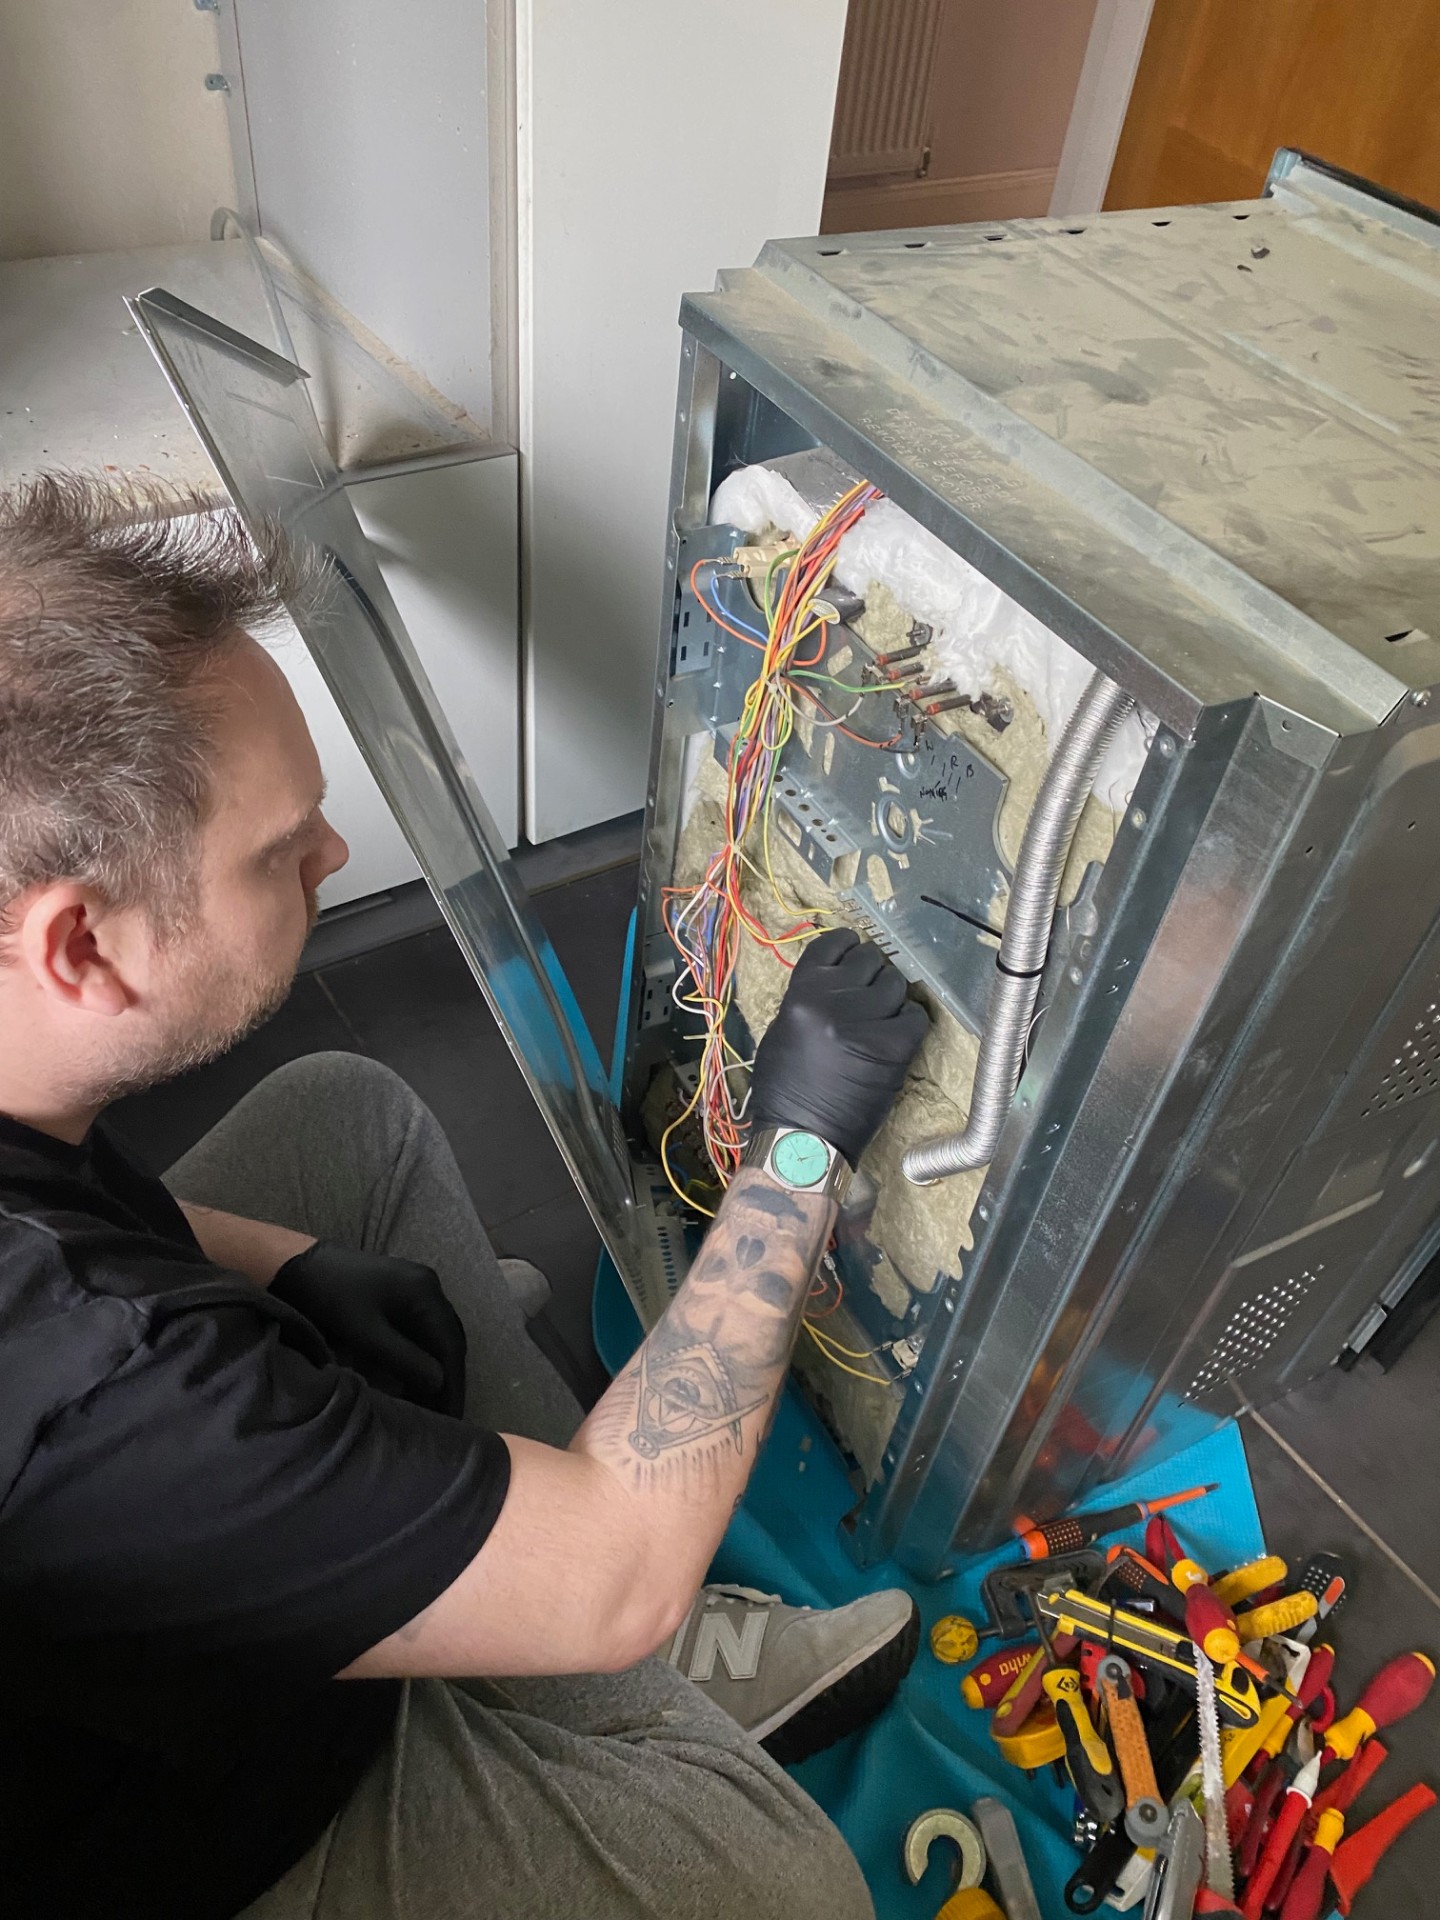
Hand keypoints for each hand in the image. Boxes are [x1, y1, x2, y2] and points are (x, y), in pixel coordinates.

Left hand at [270, 1242, 467, 1416]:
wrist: (298, 1265)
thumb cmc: (330, 1297)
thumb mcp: (366, 1332)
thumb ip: (404, 1357)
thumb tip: (440, 1383)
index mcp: (425, 1293)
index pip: (450, 1346)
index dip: (453, 1385)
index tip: (452, 1420)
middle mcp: (429, 1287)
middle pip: (449, 1341)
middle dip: (449, 1381)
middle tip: (445, 1418)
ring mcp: (417, 1288)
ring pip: (438, 1336)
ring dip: (437, 1370)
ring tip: (431, 1404)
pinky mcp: (402, 1293)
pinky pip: (423, 1330)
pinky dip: (423, 1356)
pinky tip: (415, 1377)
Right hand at [749, 928, 927, 1165]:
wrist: (801, 1138)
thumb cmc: (785, 1088)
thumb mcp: (782, 1029)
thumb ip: (809, 996)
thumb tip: (838, 977)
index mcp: (801, 993)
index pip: (832, 944)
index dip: (847, 945)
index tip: (853, 952)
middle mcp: (833, 1000)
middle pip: (869, 959)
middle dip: (870, 972)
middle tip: (867, 994)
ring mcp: (867, 1022)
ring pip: (895, 983)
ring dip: (890, 995)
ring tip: (881, 1016)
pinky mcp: (894, 1048)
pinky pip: (915, 1014)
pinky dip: (909, 1020)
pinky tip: (897, 1033)